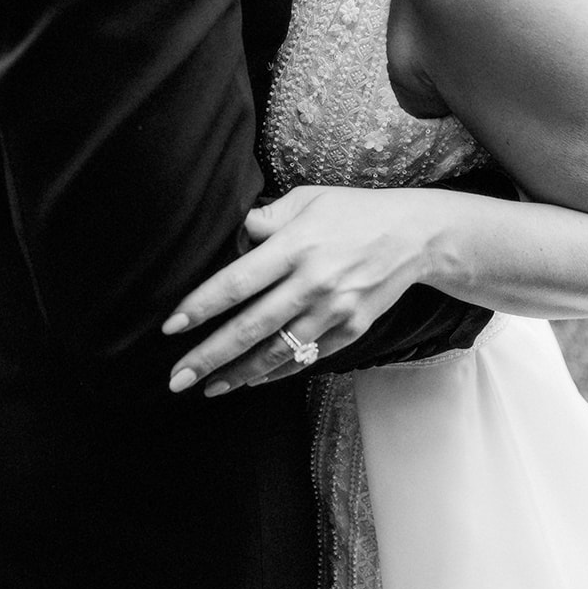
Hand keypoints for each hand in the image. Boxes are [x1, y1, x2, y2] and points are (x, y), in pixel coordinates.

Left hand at [162, 185, 432, 395]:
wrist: (416, 235)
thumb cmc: (355, 211)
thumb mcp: (308, 199)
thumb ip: (266, 219)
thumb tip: (232, 237)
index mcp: (297, 245)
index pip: (237, 282)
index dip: (201, 306)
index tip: (171, 326)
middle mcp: (313, 282)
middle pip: (250, 327)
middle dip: (209, 356)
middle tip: (176, 379)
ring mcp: (334, 311)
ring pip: (276, 352)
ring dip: (238, 374)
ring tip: (207, 388)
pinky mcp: (351, 330)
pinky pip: (306, 358)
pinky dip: (277, 372)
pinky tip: (252, 380)